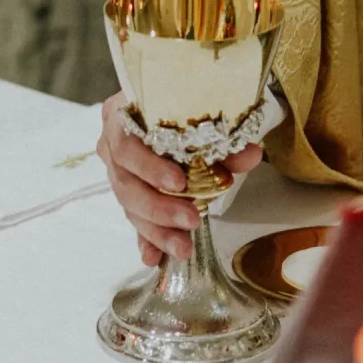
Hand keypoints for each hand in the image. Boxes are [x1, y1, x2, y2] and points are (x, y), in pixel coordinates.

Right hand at [97, 92, 264, 266]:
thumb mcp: (202, 118)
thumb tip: (251, 154)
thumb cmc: (184, 107)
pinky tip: (155, 258)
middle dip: (159, 207)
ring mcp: (116, 169)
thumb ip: (224, 138)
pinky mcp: (128, 193)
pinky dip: (148, 239)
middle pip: (125, 182)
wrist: (175, 104)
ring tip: (183, 246)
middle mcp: (112, 142)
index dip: (150, 167)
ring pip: (130, 205)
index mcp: (123, 115)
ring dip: (157, 229)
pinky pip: (134, 219)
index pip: (127, 145)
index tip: (179, 183)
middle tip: (192, 219)